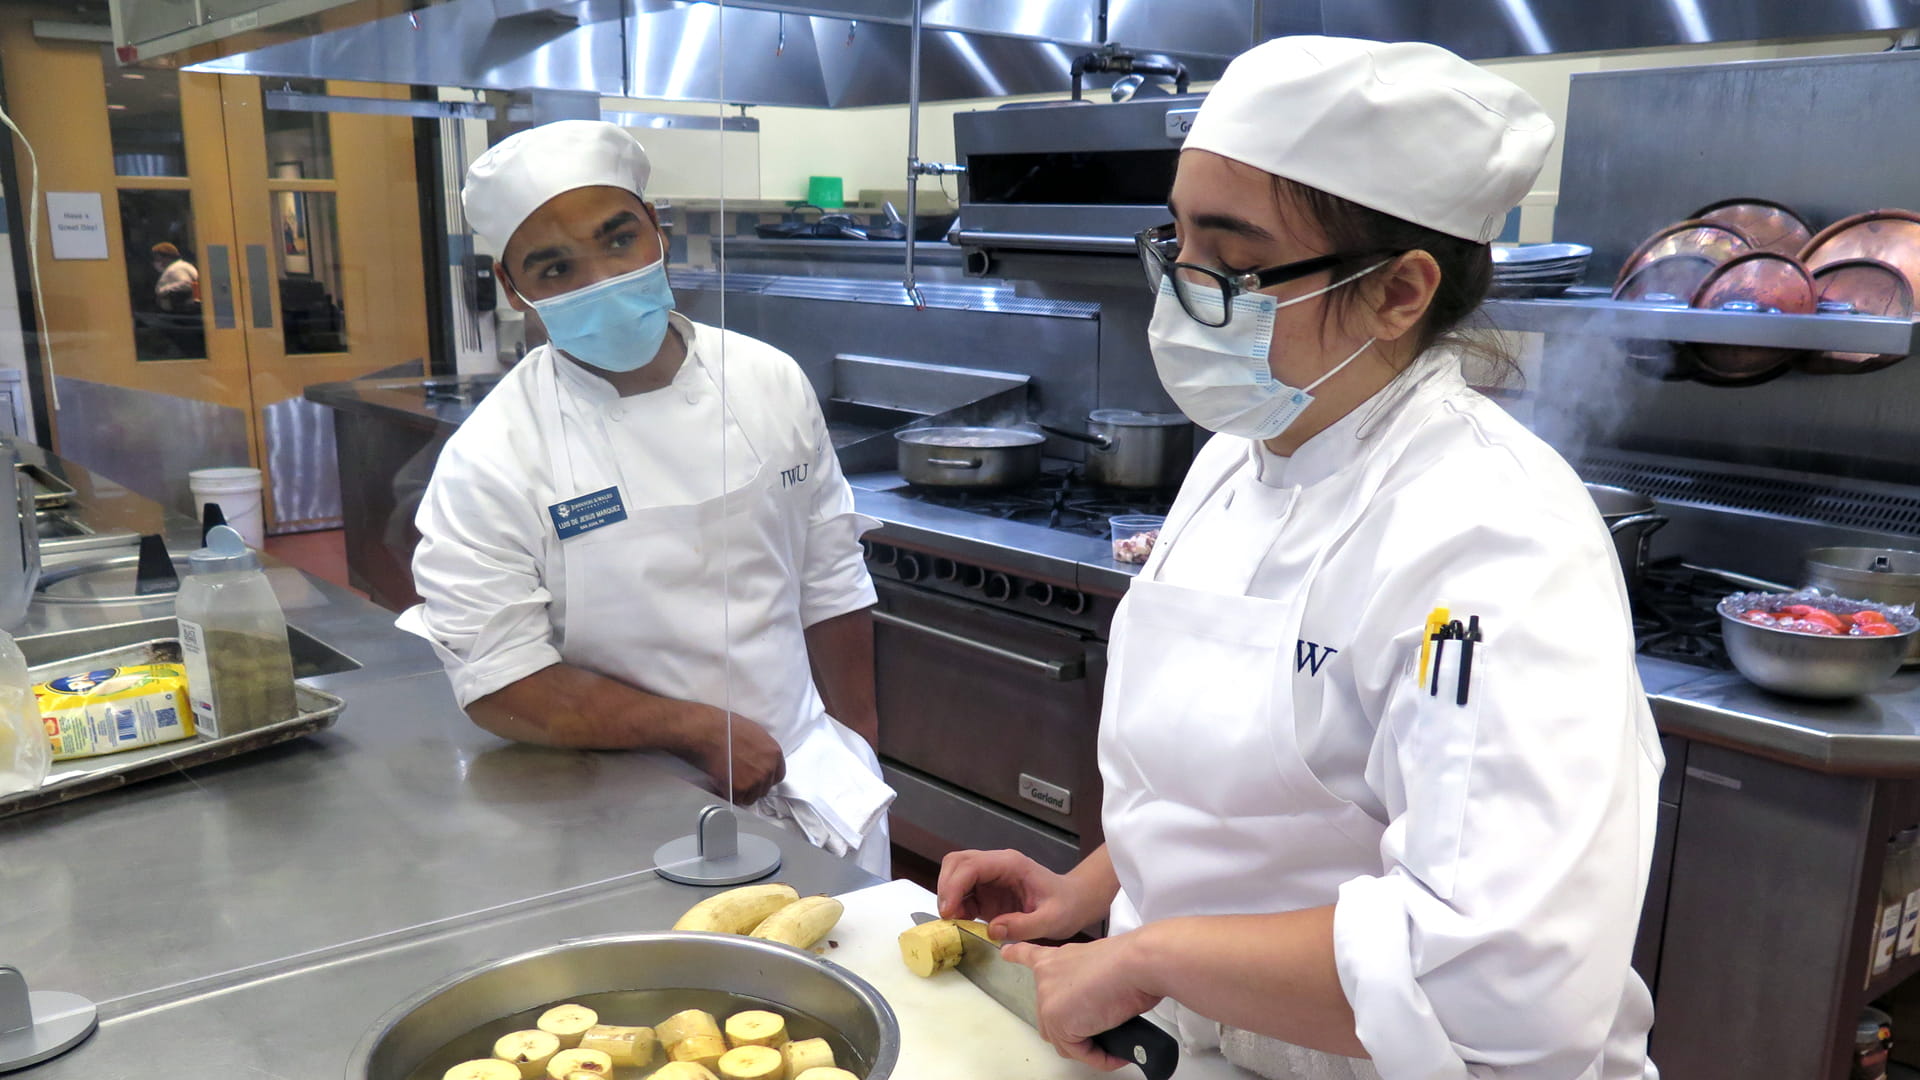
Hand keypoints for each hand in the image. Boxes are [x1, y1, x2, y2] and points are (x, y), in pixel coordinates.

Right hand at [687, 707, 785, 804]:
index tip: (756, 778)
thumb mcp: (755, 733)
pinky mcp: (741, 789)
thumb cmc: (727, 728)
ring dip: (741, 793)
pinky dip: (729, 795)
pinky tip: (722, 784)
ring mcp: (756, 780)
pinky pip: (737, 800)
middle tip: (738, 778)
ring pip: (752, 797)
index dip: (766, 778)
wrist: (710, 732)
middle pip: (765, 788)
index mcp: (774, 753)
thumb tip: (760, 759)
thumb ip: (762, 751)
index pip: (778, 776)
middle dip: (753, 786)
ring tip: (729, 781)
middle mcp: (769, 768)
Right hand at [937, 849, 1100, 942]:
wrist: (1075, 903)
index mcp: (1011, 864)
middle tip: (948, 916)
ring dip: (949, 897)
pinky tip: (965, 922)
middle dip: (946, 888)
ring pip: (955, 875)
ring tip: (956, 921)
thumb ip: (1023, 925)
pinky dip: (956, 906)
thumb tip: (993, 930)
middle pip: (956, 862)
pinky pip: (962, 892)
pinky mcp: (987, 890)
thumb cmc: (1067, 905)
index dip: (954, 885)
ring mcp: (990, 876)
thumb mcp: (1051, 920)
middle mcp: (997, 865)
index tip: (949, 911)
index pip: (971, 865)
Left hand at [1004, 937, 1162, 1070]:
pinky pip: (1079, 1052)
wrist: (1135, 964)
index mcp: (1056, 959)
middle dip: (1074, 1030)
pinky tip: (1116, 1054)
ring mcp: (1048, 1001)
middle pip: (1051, 1018)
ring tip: (1114, 1043)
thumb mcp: (1101, 966)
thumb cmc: (1129, 961)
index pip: (1029, 955)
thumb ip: (1087, 984)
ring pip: (1064, 1041)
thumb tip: (1100, 1007)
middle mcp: (1046, 978)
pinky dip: (1100, 1058)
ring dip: (1089, 1047)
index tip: (1006, 952)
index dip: (1017, 954)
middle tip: (1103, 1028)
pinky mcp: (1059, 1023)